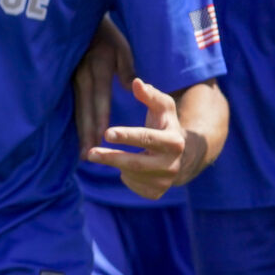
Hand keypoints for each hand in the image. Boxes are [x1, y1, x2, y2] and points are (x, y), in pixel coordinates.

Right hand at [73, 15, 134, 157]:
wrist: (80, 21)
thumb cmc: (106, 34)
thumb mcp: (122, 47)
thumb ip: (126, 69)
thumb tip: (131, 87)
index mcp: (98, 68)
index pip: (100, 98)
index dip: (100, 119)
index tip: (102, 138)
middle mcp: (82, 76)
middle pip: (85, 109)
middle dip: (87, 133)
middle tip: (88, 155)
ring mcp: (72, 79)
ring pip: (77, 109)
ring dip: (79, 131)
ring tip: (82, 151)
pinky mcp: (68, 81)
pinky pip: (72, 104)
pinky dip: (75, 121)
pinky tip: (77, 134)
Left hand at [87, 77, 185, 200]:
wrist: (184, 157)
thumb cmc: (166, 126)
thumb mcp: (163, 108)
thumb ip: (150, 95)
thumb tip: (136, 82)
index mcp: (174, 142)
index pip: (147, 138)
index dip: (127, 136)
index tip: (106, 133)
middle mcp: (172, 165)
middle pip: (136, 163)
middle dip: (111, 158)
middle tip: (90, 153)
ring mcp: (165, 182)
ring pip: (131, 175)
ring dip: (115, 164)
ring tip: (104, 154)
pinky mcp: (156, 193)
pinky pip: (132, 185)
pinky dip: (125, 176)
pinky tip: (128, 167)